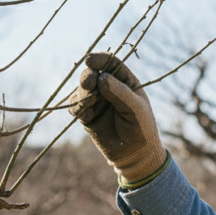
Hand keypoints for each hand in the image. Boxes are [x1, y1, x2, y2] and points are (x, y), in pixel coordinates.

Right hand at [70, 52, 166, 183]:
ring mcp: (97, 101)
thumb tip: (101, 76)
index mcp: (125, 81)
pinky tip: (86, 117)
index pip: (111, 63)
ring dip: (82, 95)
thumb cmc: (142, 129)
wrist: (135, 155)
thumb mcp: (135, 109)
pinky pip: (74, 105)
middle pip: (92, 73)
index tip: (89, 60)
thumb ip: (119, 93)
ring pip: (80, 89)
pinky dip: (76, 108)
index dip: (99, 59)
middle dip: (87, 77)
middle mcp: (109, 87)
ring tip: (90, 108)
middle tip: (89, 84)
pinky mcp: (87, 115)